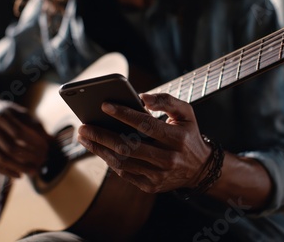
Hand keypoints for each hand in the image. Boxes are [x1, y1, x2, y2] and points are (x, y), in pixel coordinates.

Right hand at [0, 100, 51, 177]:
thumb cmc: (12, 115)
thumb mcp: (24, 114)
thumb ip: (36, 126)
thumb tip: (52, 140)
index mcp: (1, 117)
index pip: (19, 133)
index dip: (34, 142)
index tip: (46, 148)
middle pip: (11, 148)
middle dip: (29, 156)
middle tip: (43, 160)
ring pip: (2, 159)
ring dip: (20, 167)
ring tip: (34, 171)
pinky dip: (7, 172)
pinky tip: (20, 175)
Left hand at [77, 93, 211, 192]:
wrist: (199, 169)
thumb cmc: (187, 135)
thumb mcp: (186, 113)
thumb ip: (167, 101)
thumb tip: (142, 97)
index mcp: (176, 138)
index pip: (146, 125)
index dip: (124, 114)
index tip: (104, 105)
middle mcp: (168, 158)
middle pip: (128, 146)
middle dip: (102, 135)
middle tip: (84, 126)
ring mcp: (159, 175)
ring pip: (123, 162)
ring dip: (100, 149)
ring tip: (85, 137)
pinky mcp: (151, 186)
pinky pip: (125, 173)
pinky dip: (110, 161)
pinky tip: (99, 149)